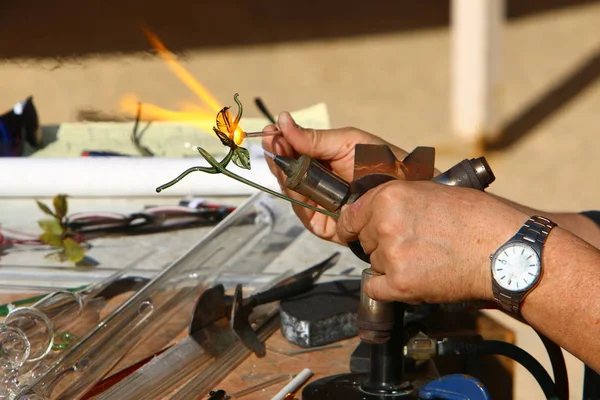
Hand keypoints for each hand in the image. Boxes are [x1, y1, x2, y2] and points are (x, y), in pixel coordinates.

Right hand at [262, 111, 406, 243]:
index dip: (280, 142)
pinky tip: (289, 175)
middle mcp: (317, 183)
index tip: (271, 130)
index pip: (293, 153)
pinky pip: (301, 209)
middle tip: (270, 139)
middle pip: (286, 172)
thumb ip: (313, 138)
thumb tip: (282, 121)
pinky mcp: (322, 224)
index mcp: (323, 161)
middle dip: (277, 154)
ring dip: (281, 171)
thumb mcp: (346, 142)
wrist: (406, 190)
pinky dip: (293, 192)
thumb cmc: (383, 163)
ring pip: (289, 190)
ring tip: (278, 151)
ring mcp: (318, 204)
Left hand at [336, 180, 528, 303]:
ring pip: (374, 263)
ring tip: (424, 258)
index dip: (357, 225)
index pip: (351, 216)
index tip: (359, 231)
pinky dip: (388, 287)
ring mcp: (392, 256)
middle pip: (363, 240)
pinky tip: (411, 278)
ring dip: (390, 264)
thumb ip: (396, 200)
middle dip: (380, 243)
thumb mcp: (430, 191)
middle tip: (412, 243)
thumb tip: (368, 210)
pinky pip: (375, 289)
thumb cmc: (475, 217)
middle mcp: (385, 224)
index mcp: (389, 197)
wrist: (503, 249)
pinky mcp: (401, 284)